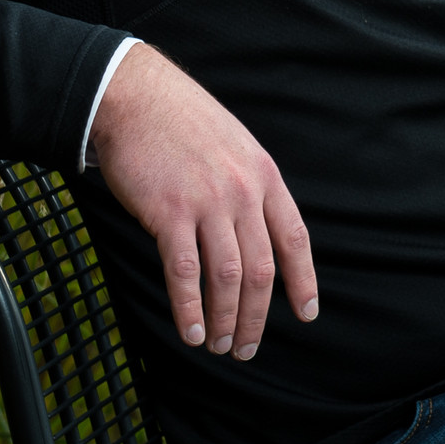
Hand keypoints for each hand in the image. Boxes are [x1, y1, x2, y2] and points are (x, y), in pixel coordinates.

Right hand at [88, 44, 317, 359]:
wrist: (137, 96)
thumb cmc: (183, 122)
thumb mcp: (236, 146)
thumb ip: (250, 187)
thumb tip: (255, 234)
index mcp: (264, 176)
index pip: (294, 238)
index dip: (304, 281)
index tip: (307, 313)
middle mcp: (242, 192)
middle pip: (261, 270)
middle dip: (257, 317)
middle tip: (247, 347)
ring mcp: (207, 202)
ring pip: (227, 277)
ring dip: (226, 319)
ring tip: (221, 345)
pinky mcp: (168, 212)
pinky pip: (184, 272)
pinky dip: (190, 308)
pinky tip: (191, 331)